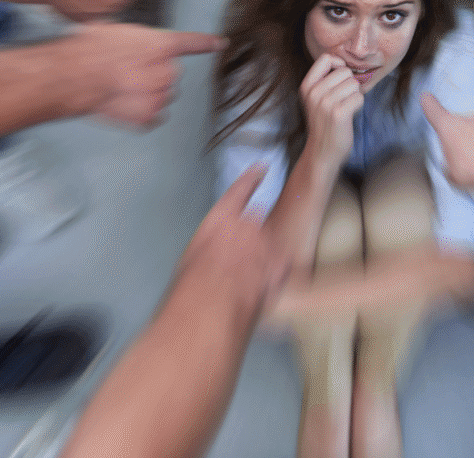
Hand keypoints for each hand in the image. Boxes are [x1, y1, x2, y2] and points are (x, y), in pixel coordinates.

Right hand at [60, 22, 225, 128]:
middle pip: (170, 74)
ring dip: (149, 94)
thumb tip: (135, 46)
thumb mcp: (118, 31)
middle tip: (129, 73)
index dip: (208, 43)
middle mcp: (167, 72)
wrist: (74, 76)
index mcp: (161, 46)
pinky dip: (143, 113)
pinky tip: (125, 105)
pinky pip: (152, 117)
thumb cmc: (90, 50)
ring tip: (123, 89)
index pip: (193, 43)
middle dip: (154, 73)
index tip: (220, 44)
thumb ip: (138, 40)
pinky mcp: (147, 118)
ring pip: (162, 96)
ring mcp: (159, 97)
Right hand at [178, 165, 287, 316]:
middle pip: (258, 218)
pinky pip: (282, 262)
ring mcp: (267, 243)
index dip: (253, 177)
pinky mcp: (279, 265)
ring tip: (246, 278)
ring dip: (262, 255)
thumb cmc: (192, 284)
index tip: (262, 168)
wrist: (212, 306)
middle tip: (238, 257)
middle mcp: (247, 224)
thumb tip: (211, 254)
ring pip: (271, 242)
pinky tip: (264, 285)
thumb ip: (209, 244)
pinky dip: (276, 271)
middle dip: (252, 233)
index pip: (241, 189)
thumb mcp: (191, 257)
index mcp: (221, 218)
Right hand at [299, 54, 364, 164]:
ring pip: (354, 84)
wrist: (322, 151)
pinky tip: (349, 115)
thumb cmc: (324, 123)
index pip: (326, 58)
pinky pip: (359, 97)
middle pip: (344, 71)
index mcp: (307, 86)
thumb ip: (325, 80)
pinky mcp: (339, 113)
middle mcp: (314, 92)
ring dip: (354, 96)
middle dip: (349, 84)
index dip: (338, 64)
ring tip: (345, 108)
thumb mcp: (315, 98)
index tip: (340, 78)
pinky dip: (358, 106)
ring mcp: (325, 103)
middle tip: (343, 100)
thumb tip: (346, 63)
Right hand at [420, 93, 473, 190]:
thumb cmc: (473, 170)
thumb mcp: (450, 173)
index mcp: (448, 126)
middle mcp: (467, 119)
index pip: (433, 110)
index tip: (426, 98)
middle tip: (459, 157)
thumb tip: (452, 167)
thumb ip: (448, 165)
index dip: (428, 104)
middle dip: (457, 138)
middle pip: (457, 125)